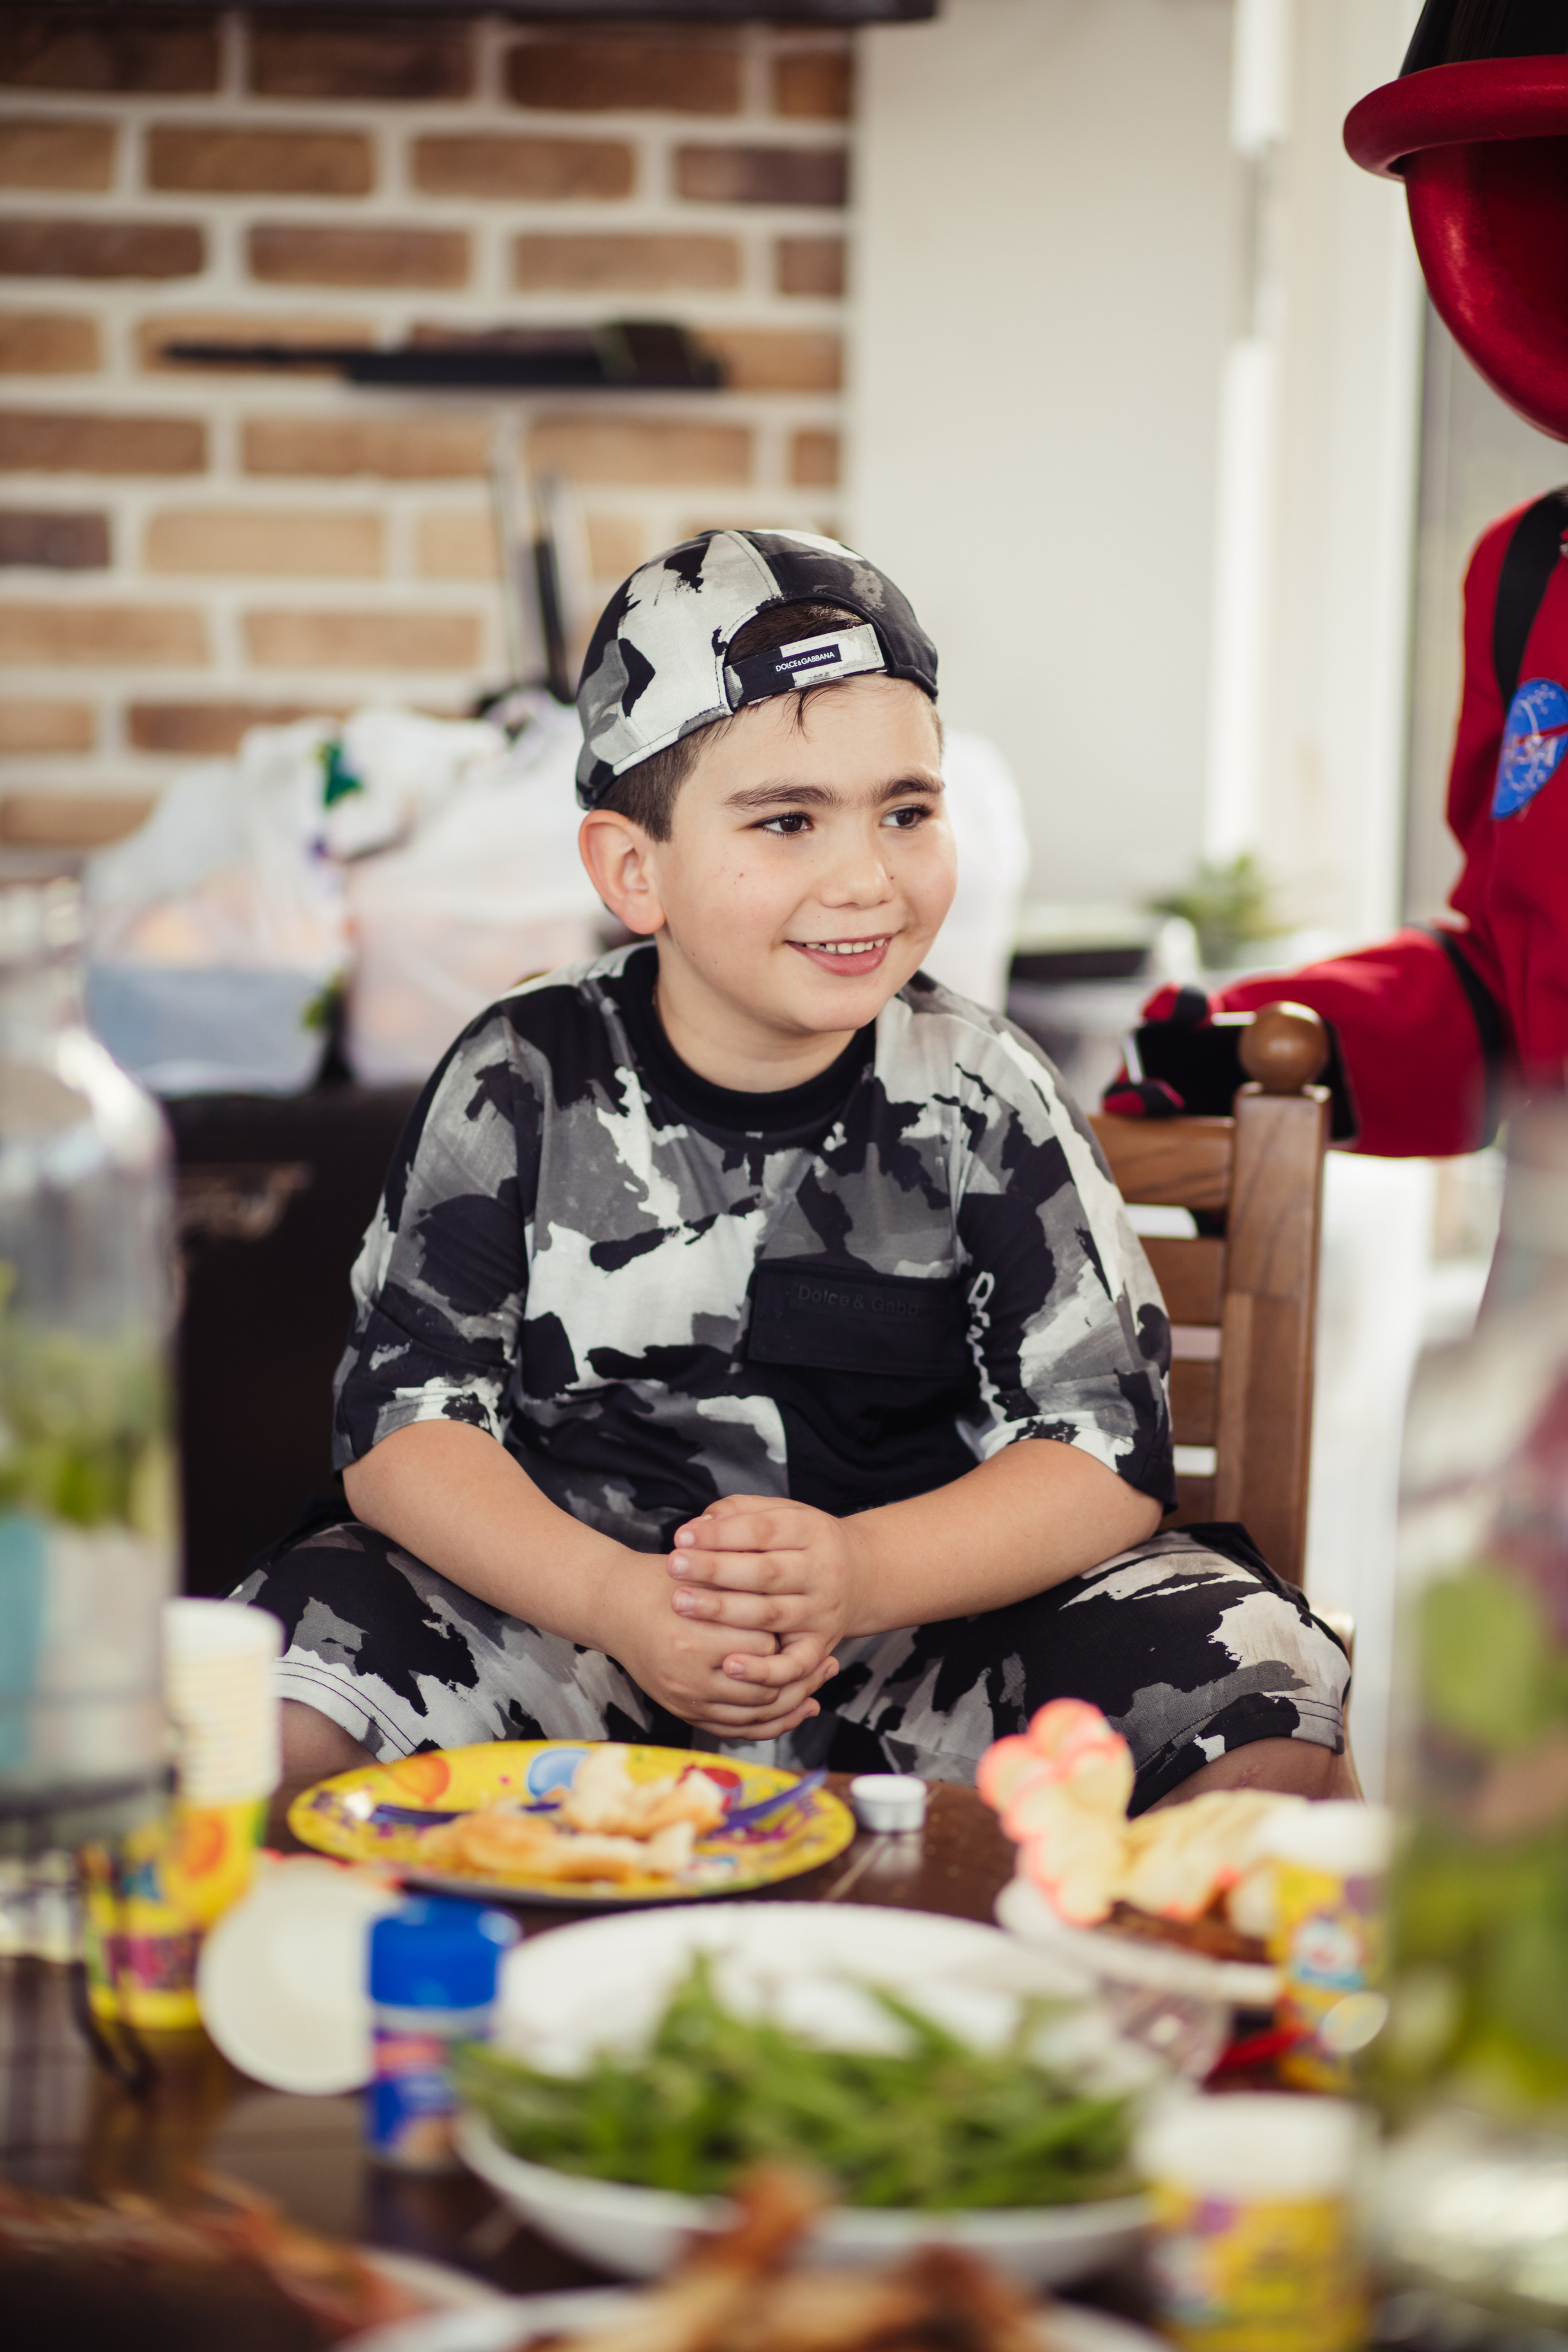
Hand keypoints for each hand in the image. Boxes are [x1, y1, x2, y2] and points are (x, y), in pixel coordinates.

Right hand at [606, 1552, 837, 1740]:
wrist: (615, 1607)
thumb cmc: (665, 1584)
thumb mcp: (705, 1575)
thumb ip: (746, 1593)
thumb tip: (796, 1612)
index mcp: (693, 1640)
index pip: (762, 1648)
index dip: (786, 1637)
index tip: (805, 1628)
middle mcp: (688, 1678)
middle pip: (764, 1688)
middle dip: (801, 1677)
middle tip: (829, 1662)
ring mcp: (685, 1701)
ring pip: (755, 1715)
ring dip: (793, 1704)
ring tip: (818, 1686)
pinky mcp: (684, 1713)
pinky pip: (736, 1730)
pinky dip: (769, 1724)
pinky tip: (795, 1709)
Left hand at [669, 1495, 862, 1685]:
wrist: (859, 1577)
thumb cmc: (800, 1542)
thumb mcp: (779, 1513)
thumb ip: (738, 1512)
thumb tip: (697, 1526)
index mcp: (811, 1531)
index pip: (763, 1530)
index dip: (722, 1534)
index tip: (682, 1537)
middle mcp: (822, 1572)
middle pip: (766, 1572)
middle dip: (716, 1570)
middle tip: (674, 1566)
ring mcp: (822, 1612)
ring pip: (771, 1615)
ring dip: (724, 1611)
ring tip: (681, 1603)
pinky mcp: (820, 1647)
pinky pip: (794, 1665)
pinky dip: (763, 1670)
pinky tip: (729, 1665)